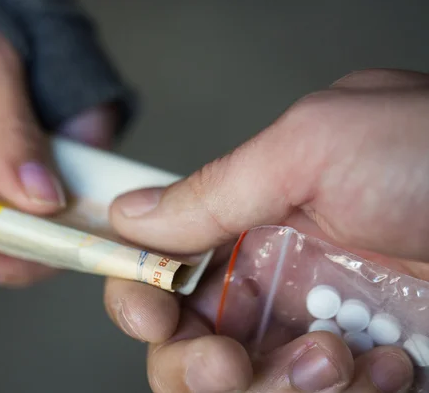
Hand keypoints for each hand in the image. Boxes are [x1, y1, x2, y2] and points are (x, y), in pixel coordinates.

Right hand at [104, 69, 428, 391]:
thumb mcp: (311, 149)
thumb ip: (213, 189)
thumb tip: (130, 215)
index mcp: (249, 223)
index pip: (164, 270)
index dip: (140, 296)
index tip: (152, 312)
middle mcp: (273, 281)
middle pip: (187, 346)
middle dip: (194, 366)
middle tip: (229, 362)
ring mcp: (315, 333)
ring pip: (241, 388)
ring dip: (274, 389)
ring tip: (339, 358)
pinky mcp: (359, 373)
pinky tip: (387, 367)